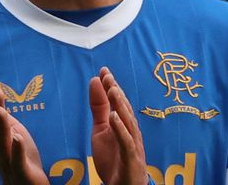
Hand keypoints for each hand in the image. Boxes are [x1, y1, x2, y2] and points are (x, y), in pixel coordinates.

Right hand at [0, 78, 49, 184]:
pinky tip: (17, 137)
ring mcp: (7, 160)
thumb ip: (4, 120)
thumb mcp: (13, 135)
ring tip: (0, 109)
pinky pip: (17, 160)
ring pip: (2, 141)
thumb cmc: (20, 159)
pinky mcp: (20, 172)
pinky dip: (16, 148)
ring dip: (0, 125)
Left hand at [89, 67, 147, 184]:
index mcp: (123, 123)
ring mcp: (133, 144)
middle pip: (124, 109)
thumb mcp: (101, 130)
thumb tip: (94, 81)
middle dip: (116, 92)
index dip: (112, 86)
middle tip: (108, 76)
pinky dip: (121, 129)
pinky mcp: (131, 158)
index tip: (103, 70)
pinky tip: (114, 117)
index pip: (118, 102)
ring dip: (120, 105)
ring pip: (128, 122)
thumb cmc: (113, 157)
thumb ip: (99, 107)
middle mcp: (131, 131)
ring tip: (112, 90)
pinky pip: (126, 142)